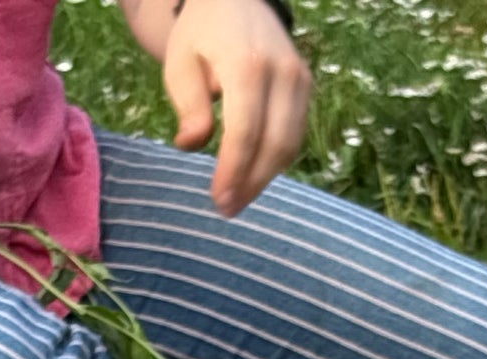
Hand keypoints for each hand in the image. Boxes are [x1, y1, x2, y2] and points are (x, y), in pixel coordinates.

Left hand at [164, 0, 311, 216]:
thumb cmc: (201, 36)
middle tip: (227, 209)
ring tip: (239, 198)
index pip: (245, 132)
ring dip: (264, 178)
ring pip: (289, 145)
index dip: (233, 172)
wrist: (235, 1)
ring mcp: (299, 79)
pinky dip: (276, 161)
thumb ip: (188, 104)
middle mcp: (282, 72)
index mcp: (248, 65)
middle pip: (274, 144)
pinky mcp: (305, 86)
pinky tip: (254, 175)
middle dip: (251, 183)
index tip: (219, 200)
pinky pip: (296, 135)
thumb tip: (191, 145)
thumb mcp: (180, 63)